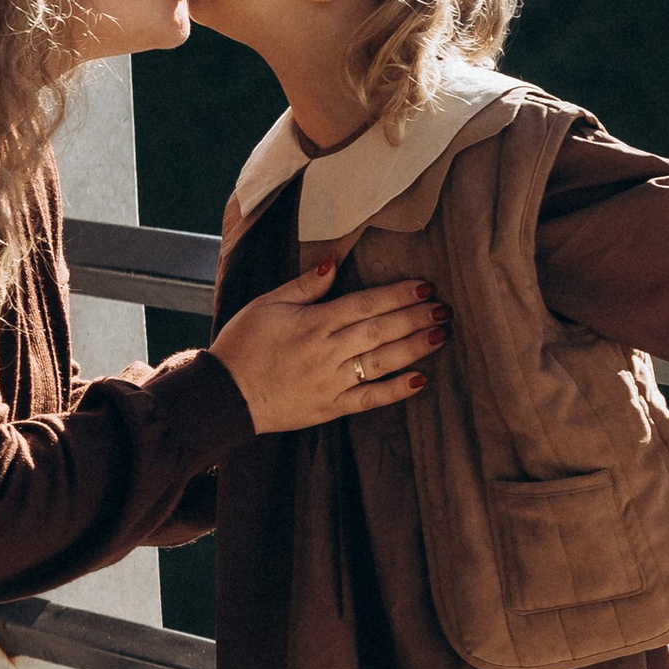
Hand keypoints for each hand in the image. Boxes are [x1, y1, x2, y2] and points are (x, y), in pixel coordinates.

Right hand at [210, 265, 446, 435]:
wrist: (225, 396)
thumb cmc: (243, 345)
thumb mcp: (267, 305)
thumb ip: (304, 285)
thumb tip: (333, 261)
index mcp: (313, 323)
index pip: (365, 304)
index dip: (397, 294)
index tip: (424, 285)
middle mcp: (327, 352)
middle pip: (380, 330)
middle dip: (415, 317)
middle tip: (444, 307)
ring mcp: (332, 382)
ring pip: (381, 362)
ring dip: (414, 347)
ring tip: (441, 334)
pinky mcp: (331, 406)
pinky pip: (370, 398)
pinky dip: (396, 390)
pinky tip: (420, 379)